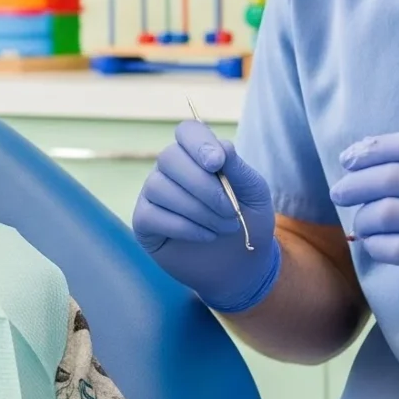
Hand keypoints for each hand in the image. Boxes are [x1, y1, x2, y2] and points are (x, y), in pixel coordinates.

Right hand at [133, 122, 280, 312]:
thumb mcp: (254, 194)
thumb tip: (220, 147)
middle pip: (169, 158)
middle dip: (203, 186)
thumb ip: (238, 169)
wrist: (242, 266)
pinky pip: (153, 215)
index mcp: (198, 155)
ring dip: (198, 210)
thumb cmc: (249, 223)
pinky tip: (206, 236)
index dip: (198, 143)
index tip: (217, 163)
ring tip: (223, 227)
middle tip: (231, 210)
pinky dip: (185, 227)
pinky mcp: (144, 221)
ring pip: (160, 187)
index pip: (187, 131)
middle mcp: (171, 170)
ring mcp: (153, 194)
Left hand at [330, 132, 398, 353]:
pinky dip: (375, 246)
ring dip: (364, 219)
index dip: (372, 149)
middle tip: (339, 194)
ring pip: (386, 212)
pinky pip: (392, 247)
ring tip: (365, 227)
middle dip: (354, 184)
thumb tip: (367, 159)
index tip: (348, 159)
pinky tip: (376, 248)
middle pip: (391, 176)